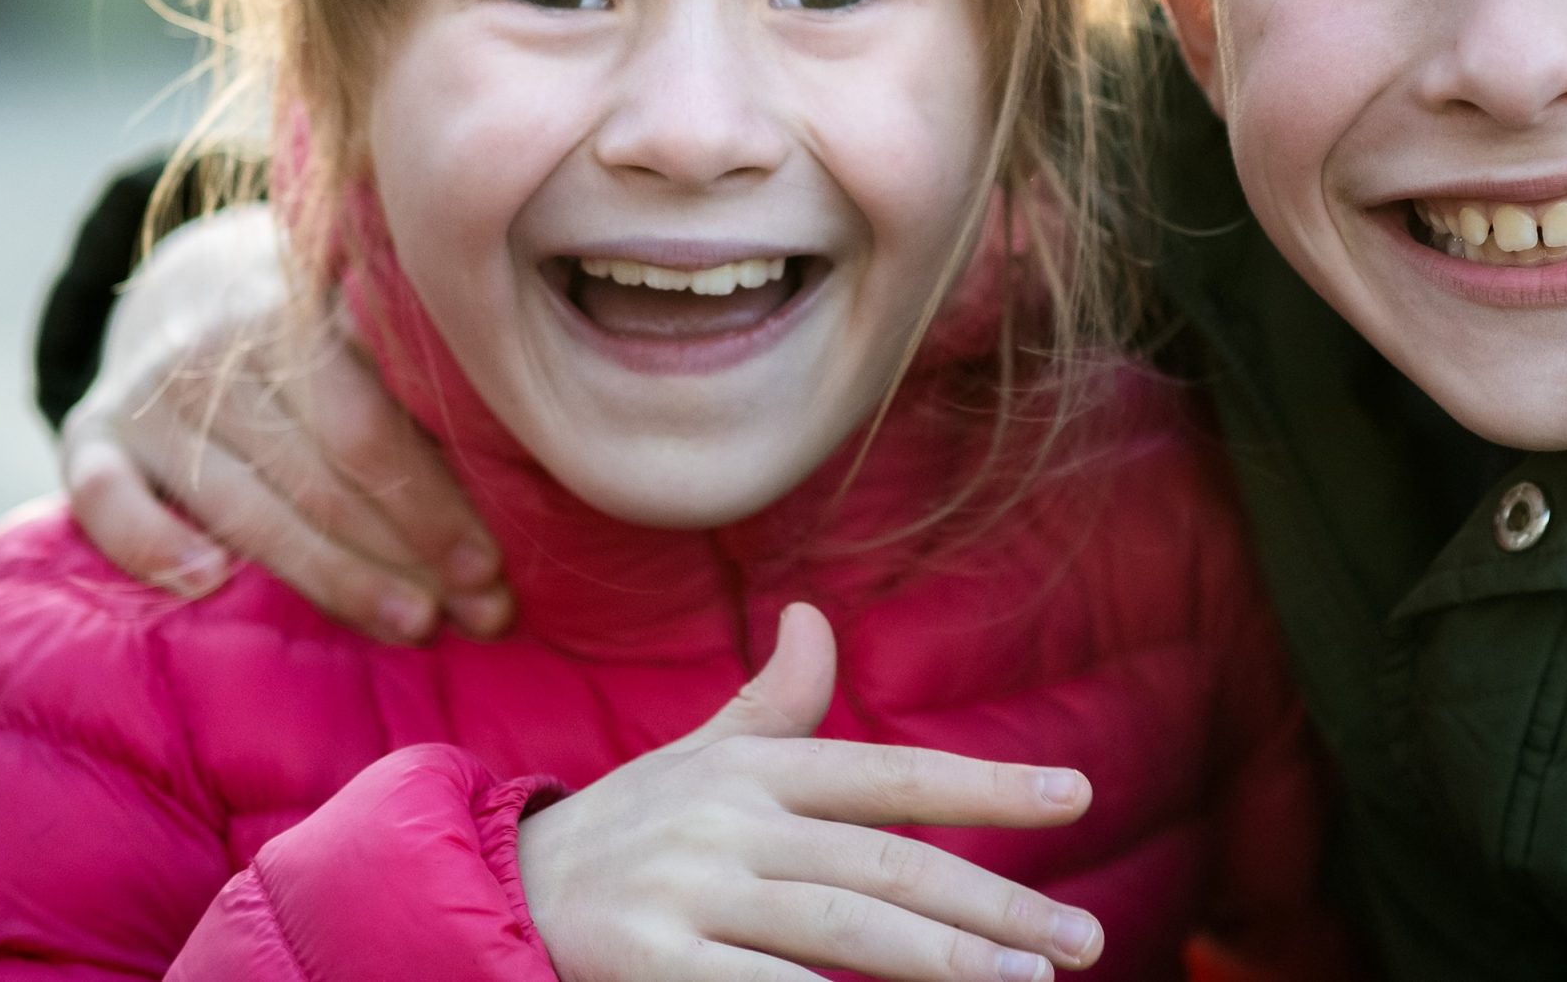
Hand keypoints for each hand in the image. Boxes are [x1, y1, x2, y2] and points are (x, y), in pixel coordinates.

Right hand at [58, 204, 511, 641]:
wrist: (195, 293)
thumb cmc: (327, 339)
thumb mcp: (373, 328)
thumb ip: (426, 380)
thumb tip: (537, 463)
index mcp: (301, 308)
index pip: (371, 425)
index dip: (436, 504)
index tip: (494, 568)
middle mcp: (218, 345)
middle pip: (320, 473)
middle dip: (406, 553)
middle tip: (479, 613)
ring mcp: (148, 393)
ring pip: (240, 502)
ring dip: (331, 575)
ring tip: (412, 624)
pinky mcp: (87, 435)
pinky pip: (103, 498)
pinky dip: (150, 541)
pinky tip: (209, 584)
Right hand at [521, 603, 1104, 981]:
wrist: (486, 890)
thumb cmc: (620, 830)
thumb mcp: (696, 758)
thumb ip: (774, 702)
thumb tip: (817, 619)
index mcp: (753, 767)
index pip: (891, 774)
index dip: (986, 785)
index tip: (1077, 797)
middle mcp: (729, 819)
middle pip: (886, 861)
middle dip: (992, 904)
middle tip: (1079, 943)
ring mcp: (688, 890)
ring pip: (839, 926)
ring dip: (939, 959)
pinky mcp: (647, 956)